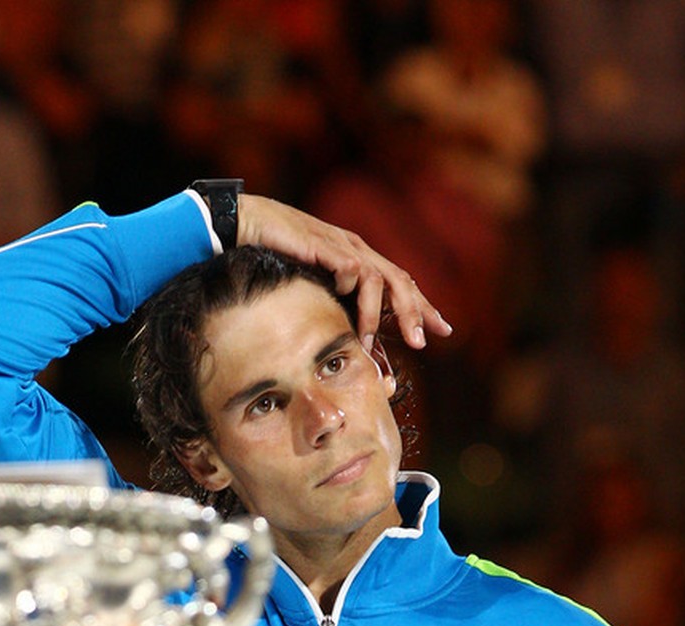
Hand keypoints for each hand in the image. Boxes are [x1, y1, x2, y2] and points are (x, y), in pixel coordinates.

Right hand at [236, 193, 452, 351]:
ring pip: (378, 280)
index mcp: (357, 257)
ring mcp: (341, 244)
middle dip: (415, 312)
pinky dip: (351, 286)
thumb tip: (344, 331)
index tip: (440, 331)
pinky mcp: (323, 243)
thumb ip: (328, 297)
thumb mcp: (308, 279)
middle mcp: (356, 248)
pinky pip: (350, 268)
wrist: (244, 222)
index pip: (399, 283)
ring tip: (370, 343)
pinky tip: (341, 300)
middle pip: (400, 281)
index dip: (421, 307)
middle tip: (423, 342)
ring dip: (378, 315)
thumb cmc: (270, 252)